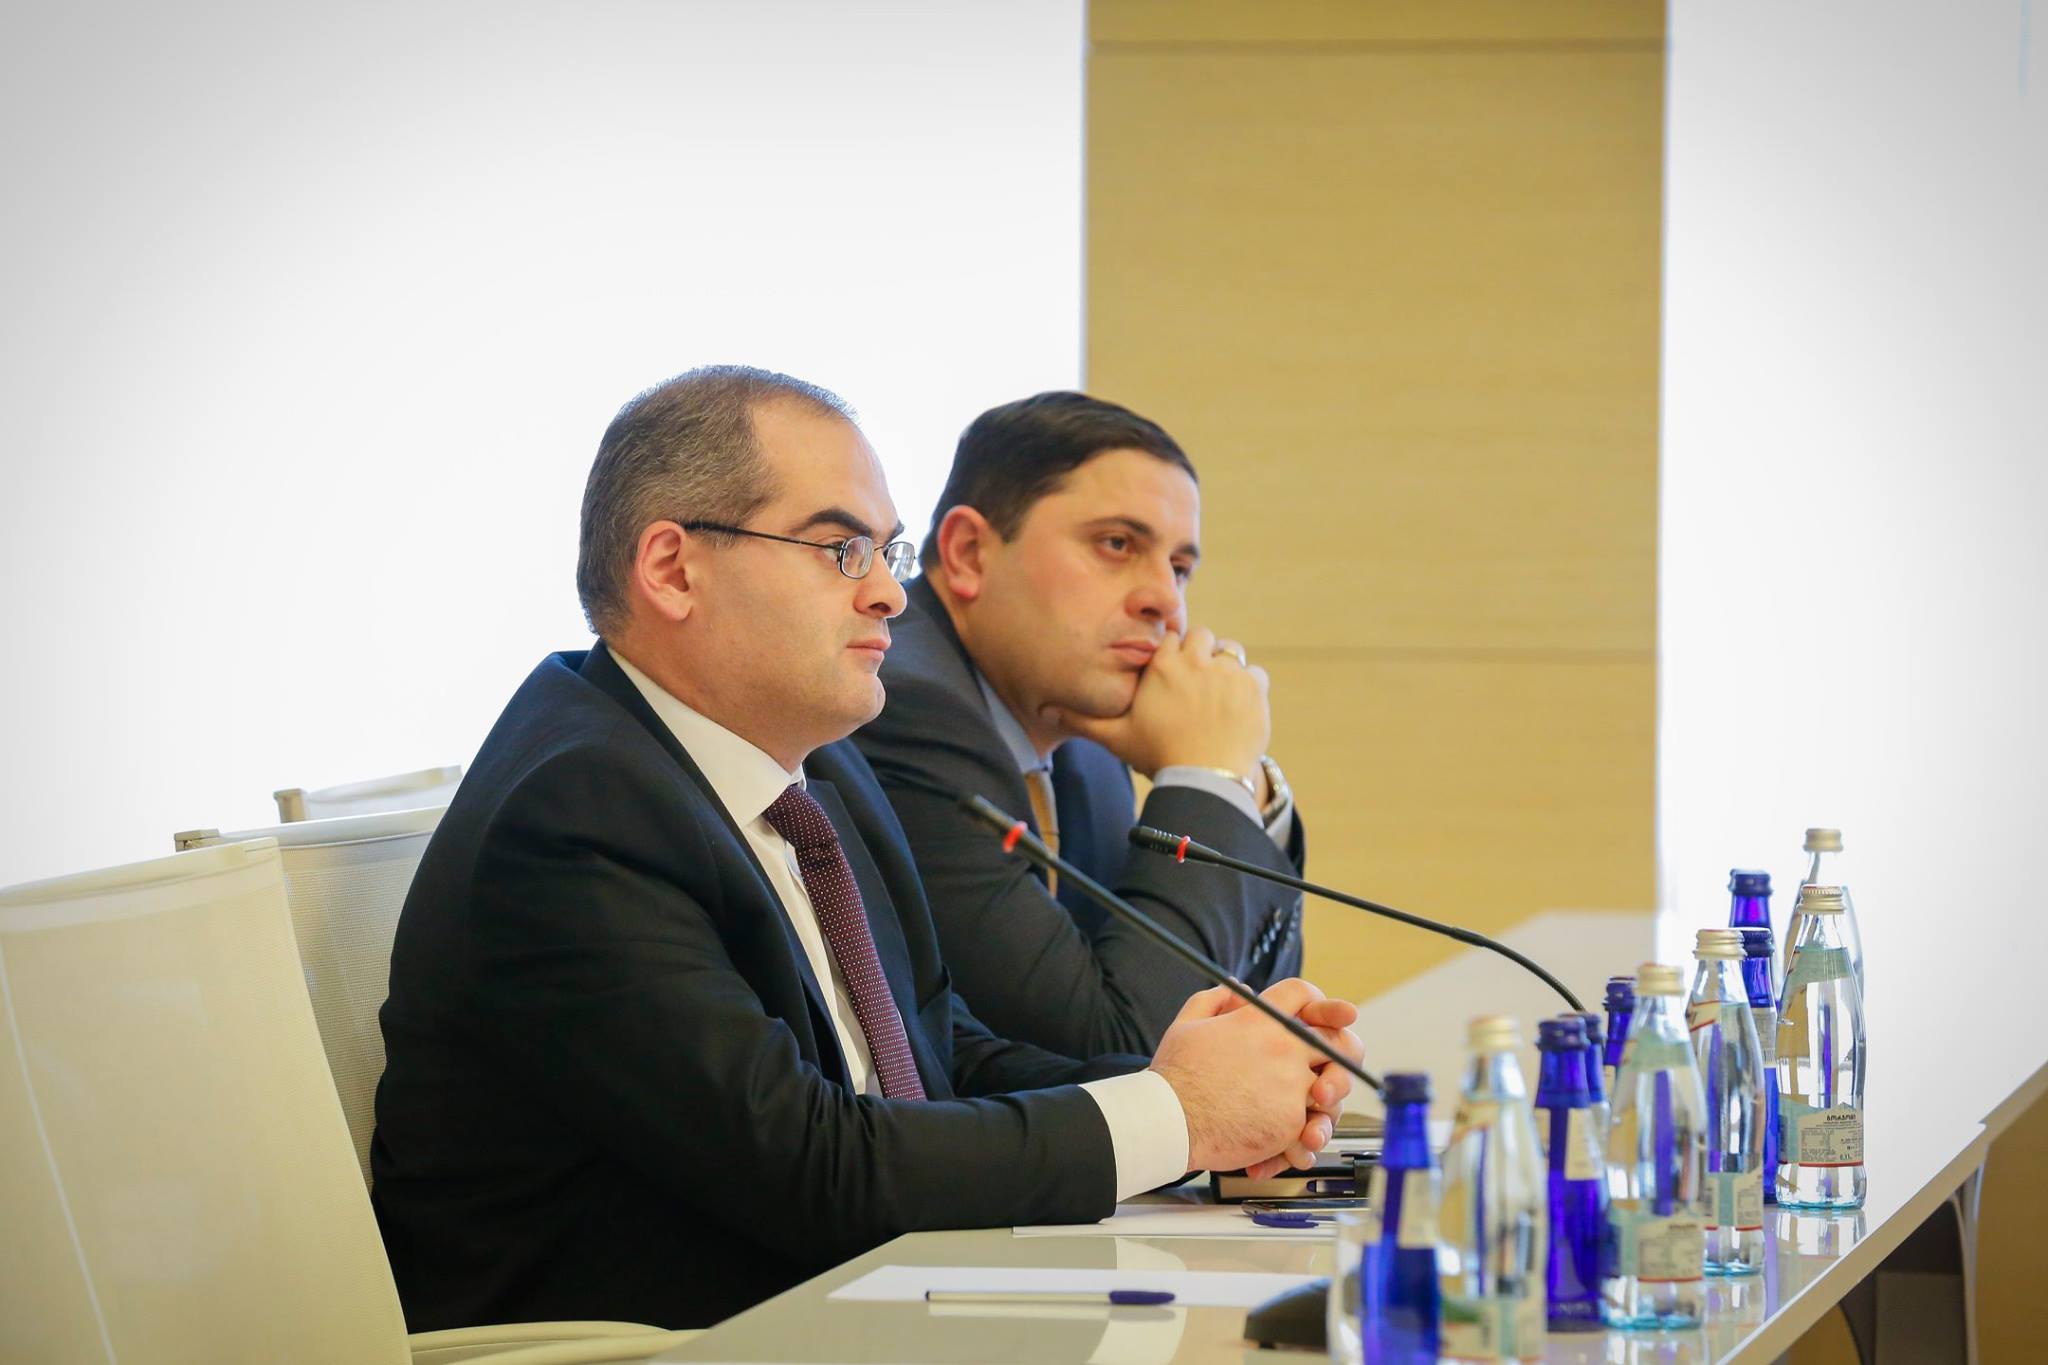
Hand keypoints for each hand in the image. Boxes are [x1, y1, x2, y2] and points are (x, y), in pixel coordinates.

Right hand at [1047, 626, 1269, 780]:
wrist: (1205, 779)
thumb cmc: (1158, 756)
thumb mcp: (1117, 738)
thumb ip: (1085, 720)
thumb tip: (1047, 710)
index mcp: (1163, 666)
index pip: (1170, 638)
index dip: (1172, 653)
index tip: (1173, 671)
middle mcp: (1196, 661)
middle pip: (1201, 636)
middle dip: (1199, 653)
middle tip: (1197, 682)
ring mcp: (1228, 672)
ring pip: (1231, 651)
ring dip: (1225, 666)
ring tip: (1219, 692)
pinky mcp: (1253, 687)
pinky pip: (1255, 674)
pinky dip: (1249, 687)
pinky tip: (1238, 708)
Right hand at [1148, 978, 1362, 1176]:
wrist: (1170, 1122)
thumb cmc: (1175, 1076)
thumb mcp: (1188, 1023)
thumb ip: (1216, 1000)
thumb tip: (1241, 991)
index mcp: (1260, 1022)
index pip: (1303, 994)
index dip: (1317, 1001)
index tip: (1332, 1014)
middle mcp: (1283, 1050)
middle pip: (1338, 1041)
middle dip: (1341, 1051)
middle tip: (1329, 1066)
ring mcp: (1290, 1088)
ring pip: (1331, 1089)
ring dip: (1324, 1100)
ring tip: (1306, 1112)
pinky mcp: (1290, 1123)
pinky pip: (1312, 1126)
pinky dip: (1303, 1137)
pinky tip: (1290, 1142)